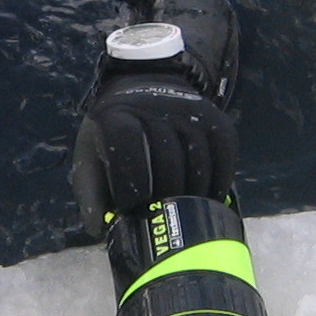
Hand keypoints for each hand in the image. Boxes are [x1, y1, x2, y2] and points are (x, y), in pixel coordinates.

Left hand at [70, 74, 237, 236]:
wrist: (144, 86)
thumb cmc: (113, 133)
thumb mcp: (92, 155)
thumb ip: (91, 193)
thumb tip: (99, 229)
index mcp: (116, 115)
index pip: (127, 148)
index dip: (131, 185)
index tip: (131, 209)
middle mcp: (154, 106)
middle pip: (168, 158)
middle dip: (166, 195)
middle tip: (163, 217)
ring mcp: (187, 109)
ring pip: (199, 156)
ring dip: (196, 192)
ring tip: (189, 214)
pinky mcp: (213, 115)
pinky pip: (224, 149)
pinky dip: (222, 177)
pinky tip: (212, 198)